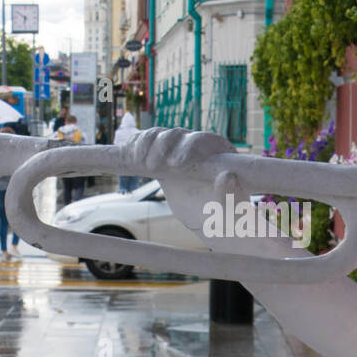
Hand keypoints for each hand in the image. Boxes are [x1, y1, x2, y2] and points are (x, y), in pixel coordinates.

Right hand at [124, 128, 244, 241]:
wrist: (213, 220)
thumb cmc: (229, 217)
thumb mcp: (232, 211)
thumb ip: (231, 195)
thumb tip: (228, 177)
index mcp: (218, 153)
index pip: (202, 141)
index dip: (188, 148)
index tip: (175, 165)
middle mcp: (198, 147)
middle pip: (177, 136)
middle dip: (162, 146)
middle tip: (152, 166)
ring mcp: (177, 152)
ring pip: (158, 138)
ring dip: (146, 146)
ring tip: (137, 162)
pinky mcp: (162, 160)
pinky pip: (146, 147)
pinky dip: (135, 148)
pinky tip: (124, 153)